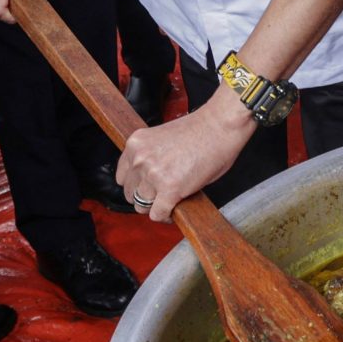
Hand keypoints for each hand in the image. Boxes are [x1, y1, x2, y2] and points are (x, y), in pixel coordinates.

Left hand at [116, 94, 253, 221]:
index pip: (123, 177)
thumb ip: (151, 158)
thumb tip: (149, 180)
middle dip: (145, 197)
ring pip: (142, 206)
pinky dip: (166, 216)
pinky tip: (174, 211)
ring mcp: (154, 175)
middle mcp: (140, 159)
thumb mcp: (161, 139)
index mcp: (136, 145)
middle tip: (160, 197)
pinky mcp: (170, 190)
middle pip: (131, 193)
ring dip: (155, 207)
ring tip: (168, 204)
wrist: (220, 125)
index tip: (146, 188)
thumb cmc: (200, 129)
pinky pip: (159, 214)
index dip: (136, 185)